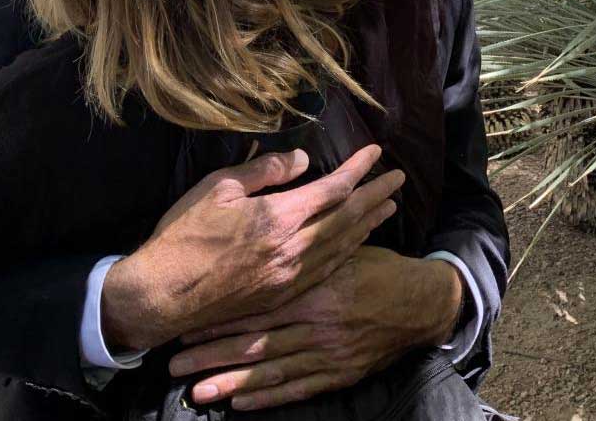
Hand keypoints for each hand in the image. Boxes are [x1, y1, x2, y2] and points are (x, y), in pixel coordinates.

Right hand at [102, 146, 404, 350]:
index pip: (333, 189)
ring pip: (342, 245)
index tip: (377, 152)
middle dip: (376, 194)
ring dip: (368, 223)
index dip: (358, 169)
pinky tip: (356, 242)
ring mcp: (291, 276)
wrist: (163, 296)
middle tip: (399, 178)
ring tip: (389, 206)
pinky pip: (327, 268)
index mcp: (278, 218)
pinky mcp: (283, 295)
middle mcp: (293, 249)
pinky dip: (347, 250)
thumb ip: (264, 171)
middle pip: (348, 218)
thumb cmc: (183, 236)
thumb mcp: (218, 188)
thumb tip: (303, 160)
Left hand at [166, 246, 462, 410]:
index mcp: (313, 287)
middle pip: (255, 343)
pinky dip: (269, 397)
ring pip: (271, 371)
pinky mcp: (339, 374)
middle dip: (212, 356)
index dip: (219, 317)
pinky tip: (242, 404)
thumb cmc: (379, 269)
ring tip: (197, 392)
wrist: (420, 303)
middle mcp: (317, 323)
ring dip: (232, 384)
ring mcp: (328, 352)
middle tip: (175, 366)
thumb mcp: (344, 240)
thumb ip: (311, 225)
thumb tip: (287, 194)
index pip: (256, 306)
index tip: (186, 324)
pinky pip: (298, 388)